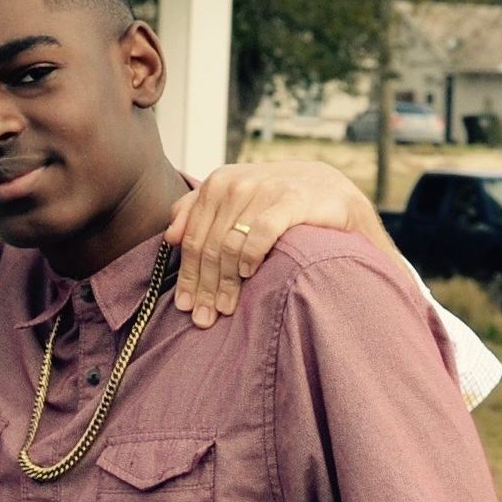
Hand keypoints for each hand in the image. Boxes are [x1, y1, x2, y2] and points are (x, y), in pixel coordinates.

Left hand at [163, 159, 380, 327]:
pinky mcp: (291, 199)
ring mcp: (263, 190)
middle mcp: (235, 184)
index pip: (192, 238)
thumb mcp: (237, 201)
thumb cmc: (277, 203)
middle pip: (209, 247)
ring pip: (230, 245)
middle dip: (204, 287)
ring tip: (225, 308)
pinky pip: (260, 233)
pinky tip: (249, 274)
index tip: (185, 306)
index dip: (187, 275)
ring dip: (226, 282)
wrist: (331, 190)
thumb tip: (170, 236)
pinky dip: (250, 255)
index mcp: (217, 184)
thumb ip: (200, 211)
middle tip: (203, 317)